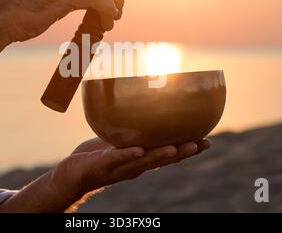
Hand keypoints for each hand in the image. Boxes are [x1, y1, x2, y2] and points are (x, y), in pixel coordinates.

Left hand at [51, 137, 211, 198]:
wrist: (73, 174)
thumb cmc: (97, 155)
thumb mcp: (118, 141)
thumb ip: (132, 130)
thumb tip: (144, 105)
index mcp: (142, 159)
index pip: (169, 154)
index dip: (188, 149)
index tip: (208, 141)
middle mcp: (135, 166)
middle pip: (162, 160)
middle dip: (182, 153)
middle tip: (201, 144)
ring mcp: (120, 167)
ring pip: (143, 162)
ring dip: (160, 156)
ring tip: (176, 149)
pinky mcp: (102, 165)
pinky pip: (116, 159)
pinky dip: (127, 155)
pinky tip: (138, 150)